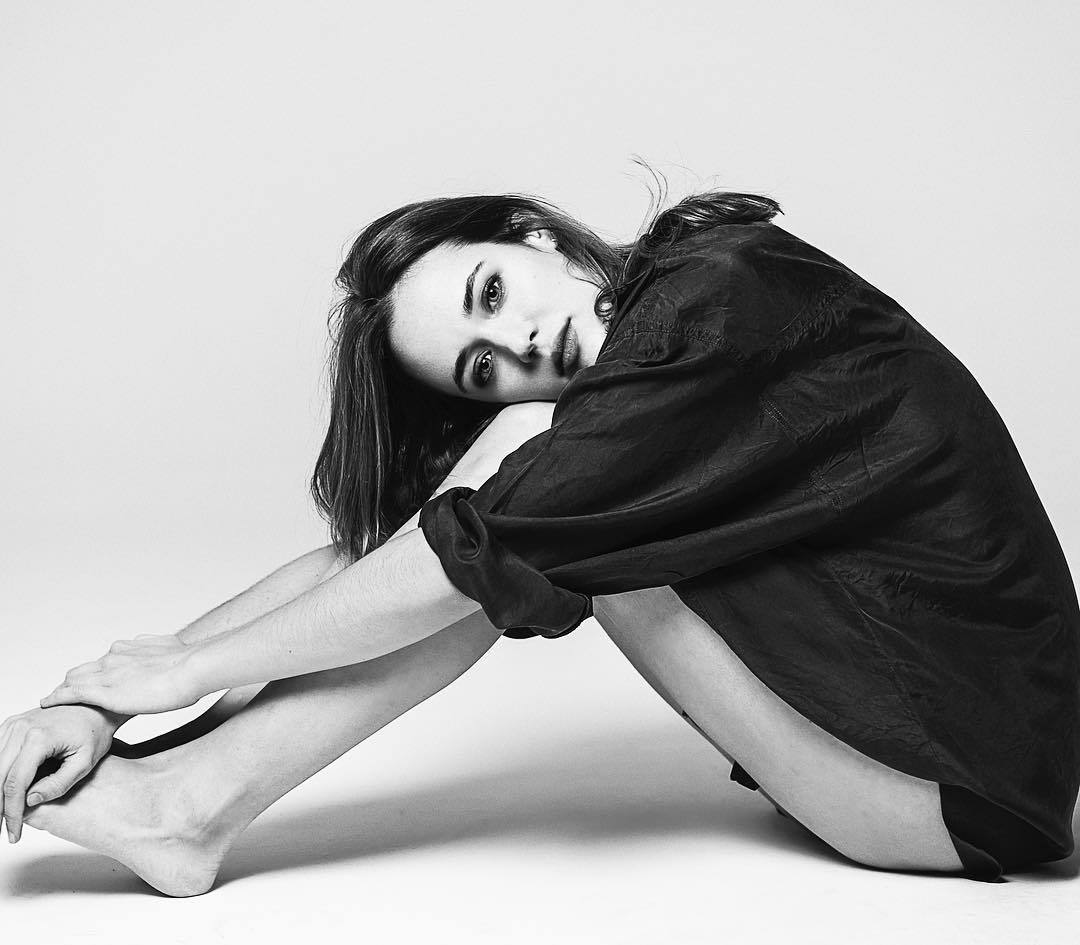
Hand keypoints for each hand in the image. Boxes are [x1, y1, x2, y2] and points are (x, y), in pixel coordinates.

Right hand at [0, 705, 122, 842]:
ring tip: (4, 815)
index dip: (12, 813)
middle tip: (5, 831)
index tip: (14, 834)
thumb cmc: (94, 733)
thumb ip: (59, 784)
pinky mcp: (11, 726)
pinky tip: (4, 794)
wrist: (95, 707)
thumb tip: (29, 801)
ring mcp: (13, 725)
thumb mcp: (85, 762)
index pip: (15, 784)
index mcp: (38, 738)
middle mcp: (20, 728)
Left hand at [40, 633, 205, 715]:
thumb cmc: (193, 665)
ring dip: (63, 689)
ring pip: (74, 679)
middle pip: (85, 668)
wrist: (194, 668)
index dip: (97, 673)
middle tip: (67, 695)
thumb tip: (164, 651)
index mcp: (132, 648)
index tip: (94, 683)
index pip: (105, 661)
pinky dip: (57, 697)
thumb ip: (162, 650)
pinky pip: (71, 692)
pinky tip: (46, 704)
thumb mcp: (175, 649)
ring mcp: (108, 672)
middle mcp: (116, 655)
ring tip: (53, 701)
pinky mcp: (105, 691)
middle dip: (75, 681)